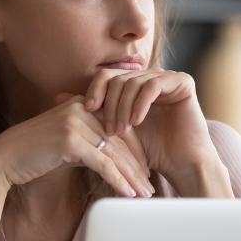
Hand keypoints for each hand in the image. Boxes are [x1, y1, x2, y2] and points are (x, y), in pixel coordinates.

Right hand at [0, 95, 153, 198]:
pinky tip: (128, 194)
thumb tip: (113, 160)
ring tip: (144, 194)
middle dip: (137, 166)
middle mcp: (81, 109)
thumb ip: (89, 144)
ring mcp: (75, 122)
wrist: (4, 160)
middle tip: (150, 186)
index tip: (145, 171)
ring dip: (132, 177)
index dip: (135, 151)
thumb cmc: (34, 154)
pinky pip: (103, 163)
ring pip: (114, 153)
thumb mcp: (66, 144)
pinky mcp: (70, 140)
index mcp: (82, 105)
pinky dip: (118, 181)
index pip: (119, 127)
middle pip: (120, 140)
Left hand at [81, 69, 227, 195]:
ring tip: (121, 130)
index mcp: (134, 84)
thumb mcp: (114, 130)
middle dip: (109, 105)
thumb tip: (57, 97)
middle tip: (108, 130)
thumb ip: (91, 112)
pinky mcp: (182, 82)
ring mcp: (167, 77)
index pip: (106, 77)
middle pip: (118, 78)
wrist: (181, 164)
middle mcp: (150, 76)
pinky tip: (136, 122)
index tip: (86, 111)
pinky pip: (153, 85)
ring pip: (133, 82)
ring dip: (123, 107)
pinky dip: (141, 104)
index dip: (95, 91)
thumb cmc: (149, 151)